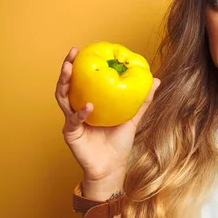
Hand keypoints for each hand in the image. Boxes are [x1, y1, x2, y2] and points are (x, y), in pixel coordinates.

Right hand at [55, 47, 160, 186]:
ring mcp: (71, 121)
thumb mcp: (133, 118)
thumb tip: (156, 80)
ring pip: (62, 98)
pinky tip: (88, 105)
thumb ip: (142, 100)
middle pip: (66, 85)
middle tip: (71, 54)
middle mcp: (76, 109)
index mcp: (88, 103)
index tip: (82, 49)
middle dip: (66, 68)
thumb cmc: (119, 144)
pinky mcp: (71, 134)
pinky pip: (73, 120)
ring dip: (64, 83)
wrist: (112, 168)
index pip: (80, 80)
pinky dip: (80, 112)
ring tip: (69, 69)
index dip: (79, 65)